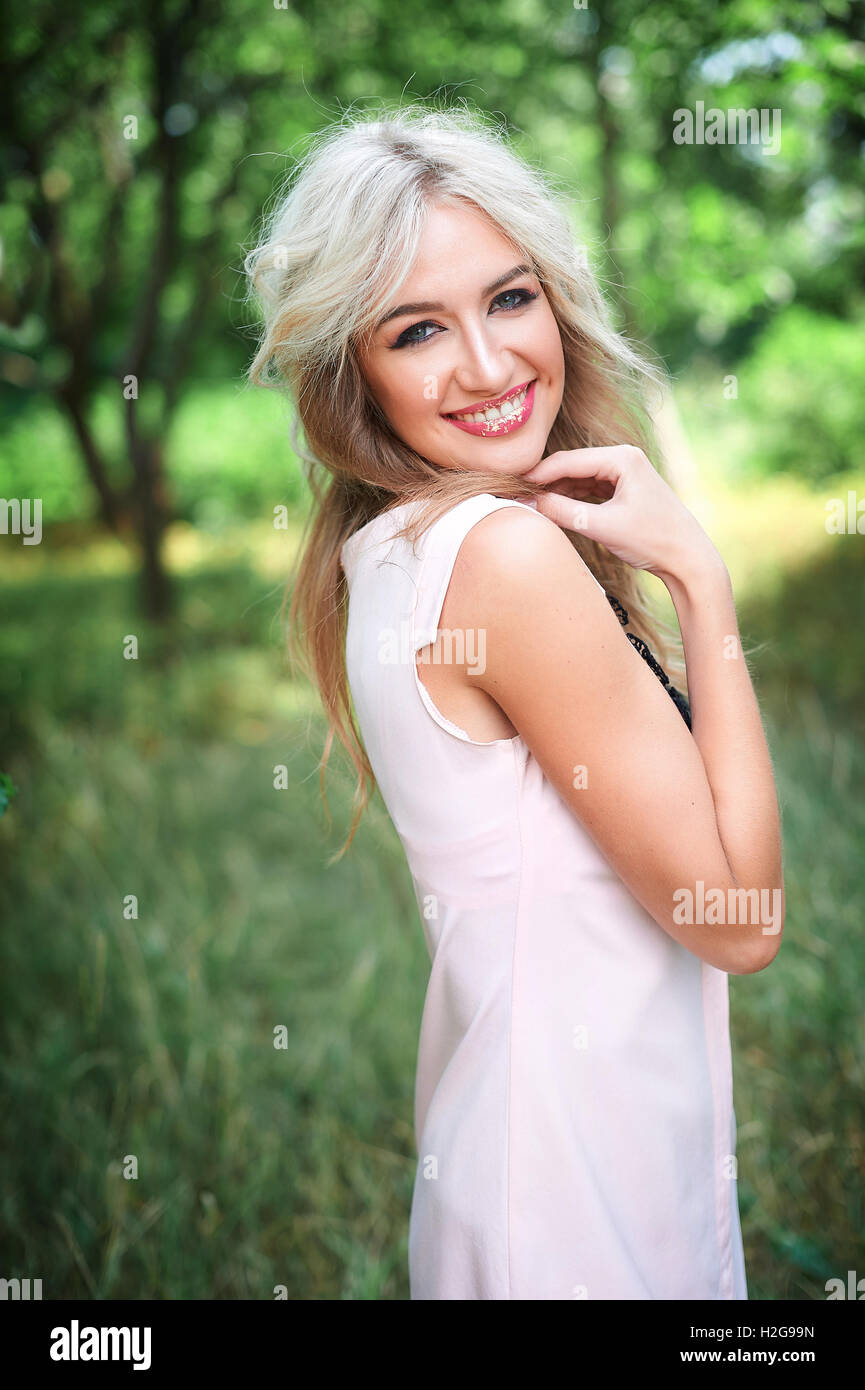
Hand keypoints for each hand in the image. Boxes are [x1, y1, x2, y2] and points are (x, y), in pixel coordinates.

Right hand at [523, 445, 722, 581]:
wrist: (688, 558)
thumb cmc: (652, 540)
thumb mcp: (601, 526)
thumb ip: (563, 511)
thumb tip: (529, 502)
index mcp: (622, 458)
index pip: (567, 461)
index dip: (537, 474)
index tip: (512, 487)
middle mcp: (624, 457)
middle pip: (572, 465)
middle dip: (545, 481)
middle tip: (517, 496)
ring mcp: (625, 472)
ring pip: (579, 477)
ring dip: (557, 490)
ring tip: (532, 505)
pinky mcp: (625, 488)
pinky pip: (590, 487)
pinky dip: (572, 497)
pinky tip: (555, 508)